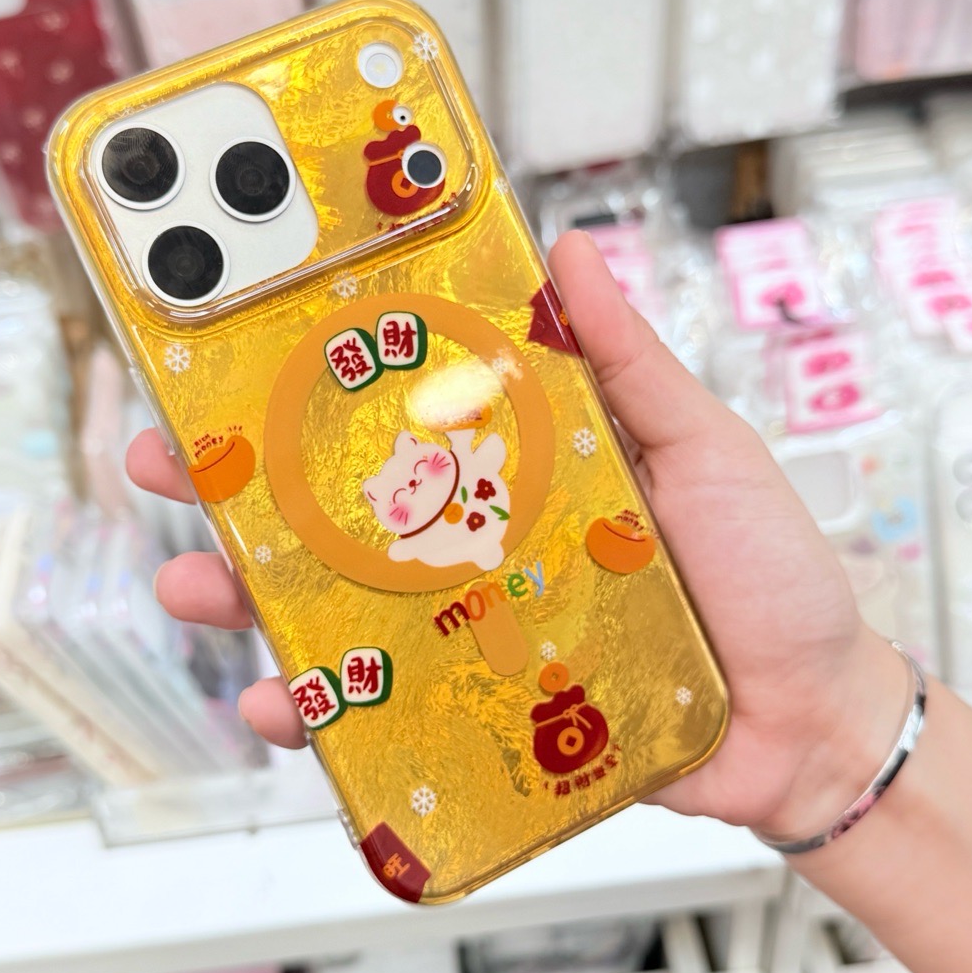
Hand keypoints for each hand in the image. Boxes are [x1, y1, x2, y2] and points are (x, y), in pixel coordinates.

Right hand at [128, 231, 907, 838]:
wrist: (807, 720)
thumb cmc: (768, 573)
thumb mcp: (702, 448)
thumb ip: (630, 363)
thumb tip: (572, 252)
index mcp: (520, 464)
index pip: (399, 412)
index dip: (314, 381)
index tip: (234, 350)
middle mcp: (479, 540)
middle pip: (339, 507)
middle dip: (239, 484)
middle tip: (163, 459)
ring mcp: (470, 626)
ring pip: (336, 606)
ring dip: (250, 595)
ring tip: (193, 583)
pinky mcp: (478, 707)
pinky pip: (381, 709)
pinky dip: (321, 711)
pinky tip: (279, 703)